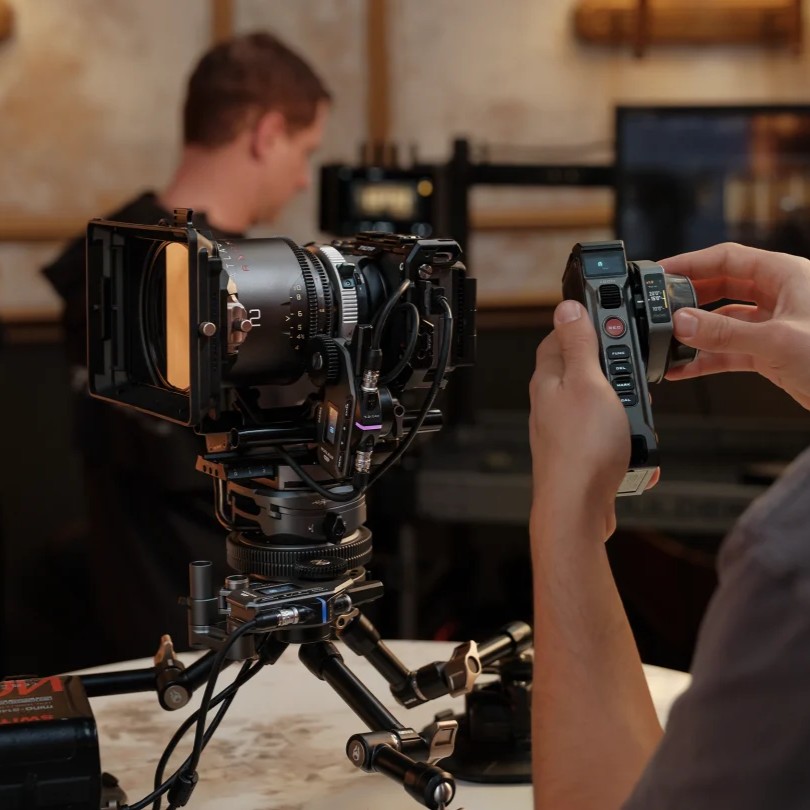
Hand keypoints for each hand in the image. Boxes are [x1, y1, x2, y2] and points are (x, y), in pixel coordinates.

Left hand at [529, 300, 629, 538]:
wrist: (577, 509)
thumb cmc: (580, 450)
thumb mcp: (588, 382)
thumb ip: (579, 345)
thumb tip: (567, 309)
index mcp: (548, 379)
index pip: (560, 337)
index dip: (585, 325)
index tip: (610, 323)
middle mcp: (551, 402)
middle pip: (584, 370)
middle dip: (614, 370)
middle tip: (632, 377)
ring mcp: (564, 429)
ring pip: (599, 404)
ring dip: (623, 407)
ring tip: (634, 417)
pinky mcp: (579, 453)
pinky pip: (607, 435)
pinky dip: (624, 437)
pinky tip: (632, 446)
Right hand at [661, 242, 809, 409]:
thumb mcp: (777, 341)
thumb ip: (724, 333)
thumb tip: (681, 323)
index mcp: (785, 275)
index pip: (727, 258)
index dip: (690, 263)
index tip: (659, 273)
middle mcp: (779, 296)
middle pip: (721, 288)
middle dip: (688, 299)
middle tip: (658, 308)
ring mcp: (774, 325)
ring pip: (723, 322)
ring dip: (695, 335)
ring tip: (667, 344)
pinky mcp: (772, 353)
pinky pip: (729, 351)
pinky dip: (706, 360)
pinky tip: (684, 368)